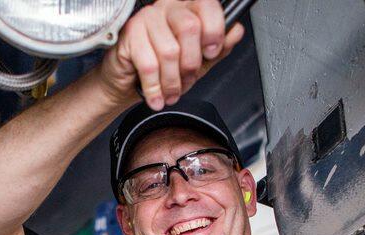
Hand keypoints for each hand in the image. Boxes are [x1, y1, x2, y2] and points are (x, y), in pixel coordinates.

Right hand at [98, 0, 243, 110]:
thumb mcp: (198, 60)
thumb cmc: (162, 68)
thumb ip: (218, 47)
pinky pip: (149, 65)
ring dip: (172, 81)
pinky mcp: (129, 35)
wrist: (128, 82)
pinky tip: (157, 96)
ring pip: (169, 51)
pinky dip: (155, 87)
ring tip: (170, 92)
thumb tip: (235, 32)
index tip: (211, 51)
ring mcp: (146, 19)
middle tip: (187, 79)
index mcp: (186, 7)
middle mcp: (166, 8)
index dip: (214, 30)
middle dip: (191, 64)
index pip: (207, 4)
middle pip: (189, 28)